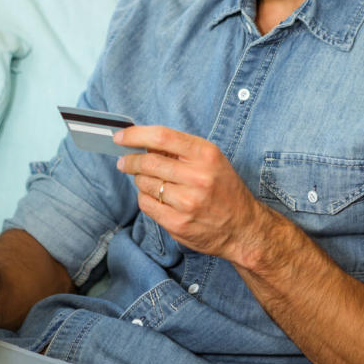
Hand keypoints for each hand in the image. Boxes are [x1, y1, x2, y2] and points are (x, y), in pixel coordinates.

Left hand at [114, 125, 276, 263]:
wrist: (243, 228)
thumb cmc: (224, 190)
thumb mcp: (211, 160)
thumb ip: (181, 150)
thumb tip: (144, 143)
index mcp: (206, 155)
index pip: (162, 137)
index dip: (136, 135)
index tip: (121, 137)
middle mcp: (198, 177)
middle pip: (149, 161)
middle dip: (130, 161)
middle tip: (125, 162)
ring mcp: (187, 202)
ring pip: (144, 183)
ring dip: (139, 180)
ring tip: (148, 181)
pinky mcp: (178, 223)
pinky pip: (147, 204)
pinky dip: (144, 197)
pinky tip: (154, 196)